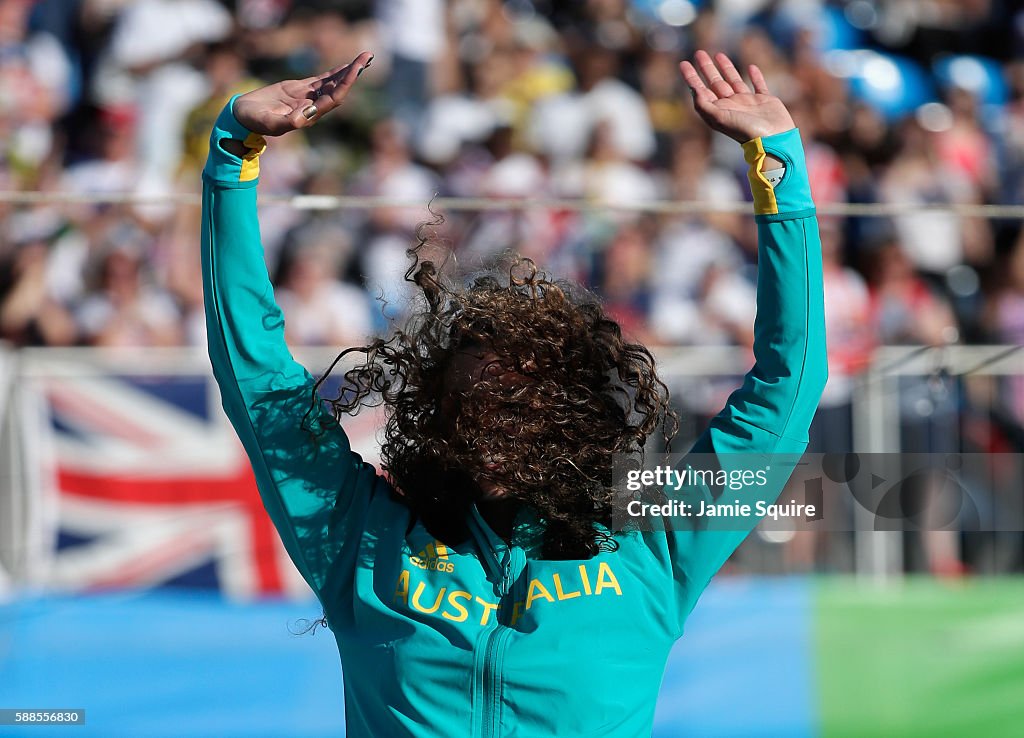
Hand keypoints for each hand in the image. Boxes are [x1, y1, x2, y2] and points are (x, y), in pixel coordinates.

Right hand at [232, 51, 373, 135]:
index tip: (356, 70)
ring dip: (348, 72)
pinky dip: (335, 73)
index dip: (346, 84)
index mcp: (309, 115)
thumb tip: (305, 116)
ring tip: (364, 58)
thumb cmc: (255, 121)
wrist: (244, 117)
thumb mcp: (270, 123)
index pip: (333, 98)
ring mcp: (308, 98)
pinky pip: (322, 80)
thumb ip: (288, 122)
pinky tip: (347, 66)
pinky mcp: (300, 90)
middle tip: (367, 56)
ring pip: (333, 83)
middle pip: (339, 89)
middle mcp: (313, 107)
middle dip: (353, 73)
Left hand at [679, 50, 794, 143]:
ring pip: (734, 81)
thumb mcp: (719, 118)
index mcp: (718, 110)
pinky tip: (751, 67)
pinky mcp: (765, 101)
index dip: (692, 77)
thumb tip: (693, 90)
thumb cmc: (744, 130)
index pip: (701, 90)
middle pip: (715, 83)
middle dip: (706, 68)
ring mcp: (748, 103)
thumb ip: (704, 104)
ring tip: (718, 54)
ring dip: (726, 68)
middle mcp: (731, 106)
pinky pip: (758, 85)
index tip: (684, 63)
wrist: (773, 138)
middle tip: (699, 53)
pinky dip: (755, 76)